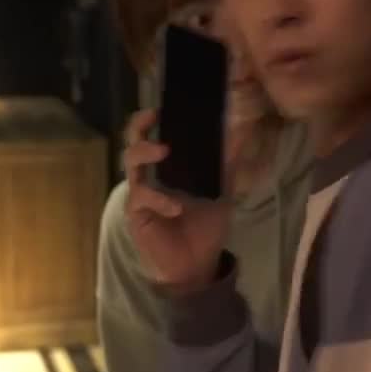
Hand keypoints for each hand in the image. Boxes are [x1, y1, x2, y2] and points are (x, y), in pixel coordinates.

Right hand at [122, 109, 228, 294]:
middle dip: (140, 128)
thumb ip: (228, 164)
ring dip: (145, 154)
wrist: (197, 264)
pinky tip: (176, 206)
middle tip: (154, 118)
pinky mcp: (137, 216)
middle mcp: (149, 177)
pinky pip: (141, 200)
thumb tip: (239, 134)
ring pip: (131, 167)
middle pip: (132, 145)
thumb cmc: (205, 226)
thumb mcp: (222, 191)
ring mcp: (140, 195)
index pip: (151, 137)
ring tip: (164, 151)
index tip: (161, 107)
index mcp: (166, 169)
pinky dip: (159, 199)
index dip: (150, 120)